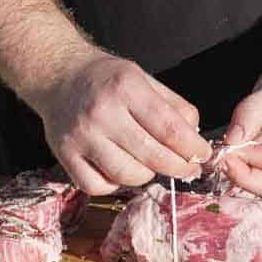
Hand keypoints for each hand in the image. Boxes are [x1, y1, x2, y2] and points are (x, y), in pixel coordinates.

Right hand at [30, 51, 212, 194]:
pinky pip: (98, 186)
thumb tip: (194, 139)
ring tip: (149, 163)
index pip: (169, 129)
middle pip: (152, 156)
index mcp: (125, 87)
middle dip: (178, 167)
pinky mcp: (64, 154)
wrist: (58, 75)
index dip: (192, 148)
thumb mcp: (143, 78)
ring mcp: (80, 136)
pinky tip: (119, 168)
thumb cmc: (105, 78)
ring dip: (147, 176)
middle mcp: (101, 112)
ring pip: (127, 176)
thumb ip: (173, 106)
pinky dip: (114, 184)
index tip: (203, 155)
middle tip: (187, 167)